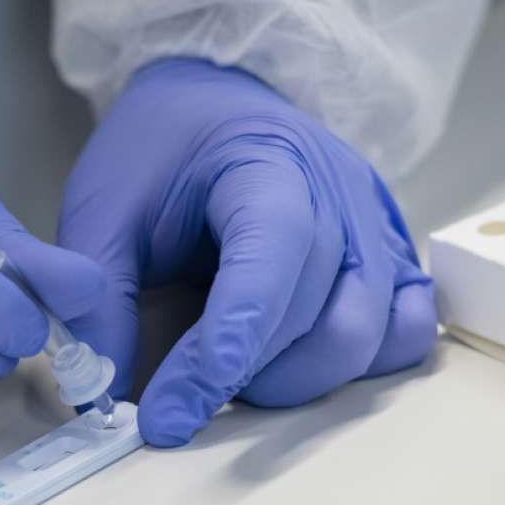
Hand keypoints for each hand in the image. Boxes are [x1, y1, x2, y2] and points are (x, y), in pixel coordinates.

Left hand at [57, 59, 435, 445]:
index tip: (180, 400)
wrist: (212, 104)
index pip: (275, 247)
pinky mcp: (388, 257)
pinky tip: (296, 361)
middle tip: (179, 400)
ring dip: (298, 379)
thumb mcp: (103, 208)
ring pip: (368, 333)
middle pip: (325, 309)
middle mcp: (339, 192)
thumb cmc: (159, 151)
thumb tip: (103, 394)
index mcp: (266, 160)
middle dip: (249, 374)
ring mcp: (374, 226)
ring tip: (233, 377)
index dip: (235, 330)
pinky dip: (358, 366)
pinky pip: (404, 332)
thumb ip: (100, 298)